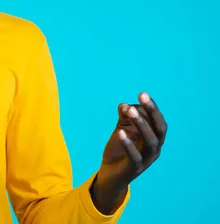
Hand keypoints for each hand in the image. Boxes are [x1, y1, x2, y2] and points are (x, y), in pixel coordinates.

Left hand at [91, 92, 167, 213]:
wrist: (110, 176)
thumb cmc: (119, 151)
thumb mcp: (122, 131)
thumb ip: (124, 118)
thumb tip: (124, 105)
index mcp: (154, 139)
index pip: (158, 122)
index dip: (152, 108)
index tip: (142, 94)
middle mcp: (154, 150)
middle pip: (159, 129)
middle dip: (152, 111)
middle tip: (142, 95)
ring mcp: (145, 160)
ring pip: (150, 142)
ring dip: (141, 124)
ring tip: (130, 110)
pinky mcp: (133, 169)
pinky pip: (134, 157)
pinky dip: (128, 144)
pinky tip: (120, 131)